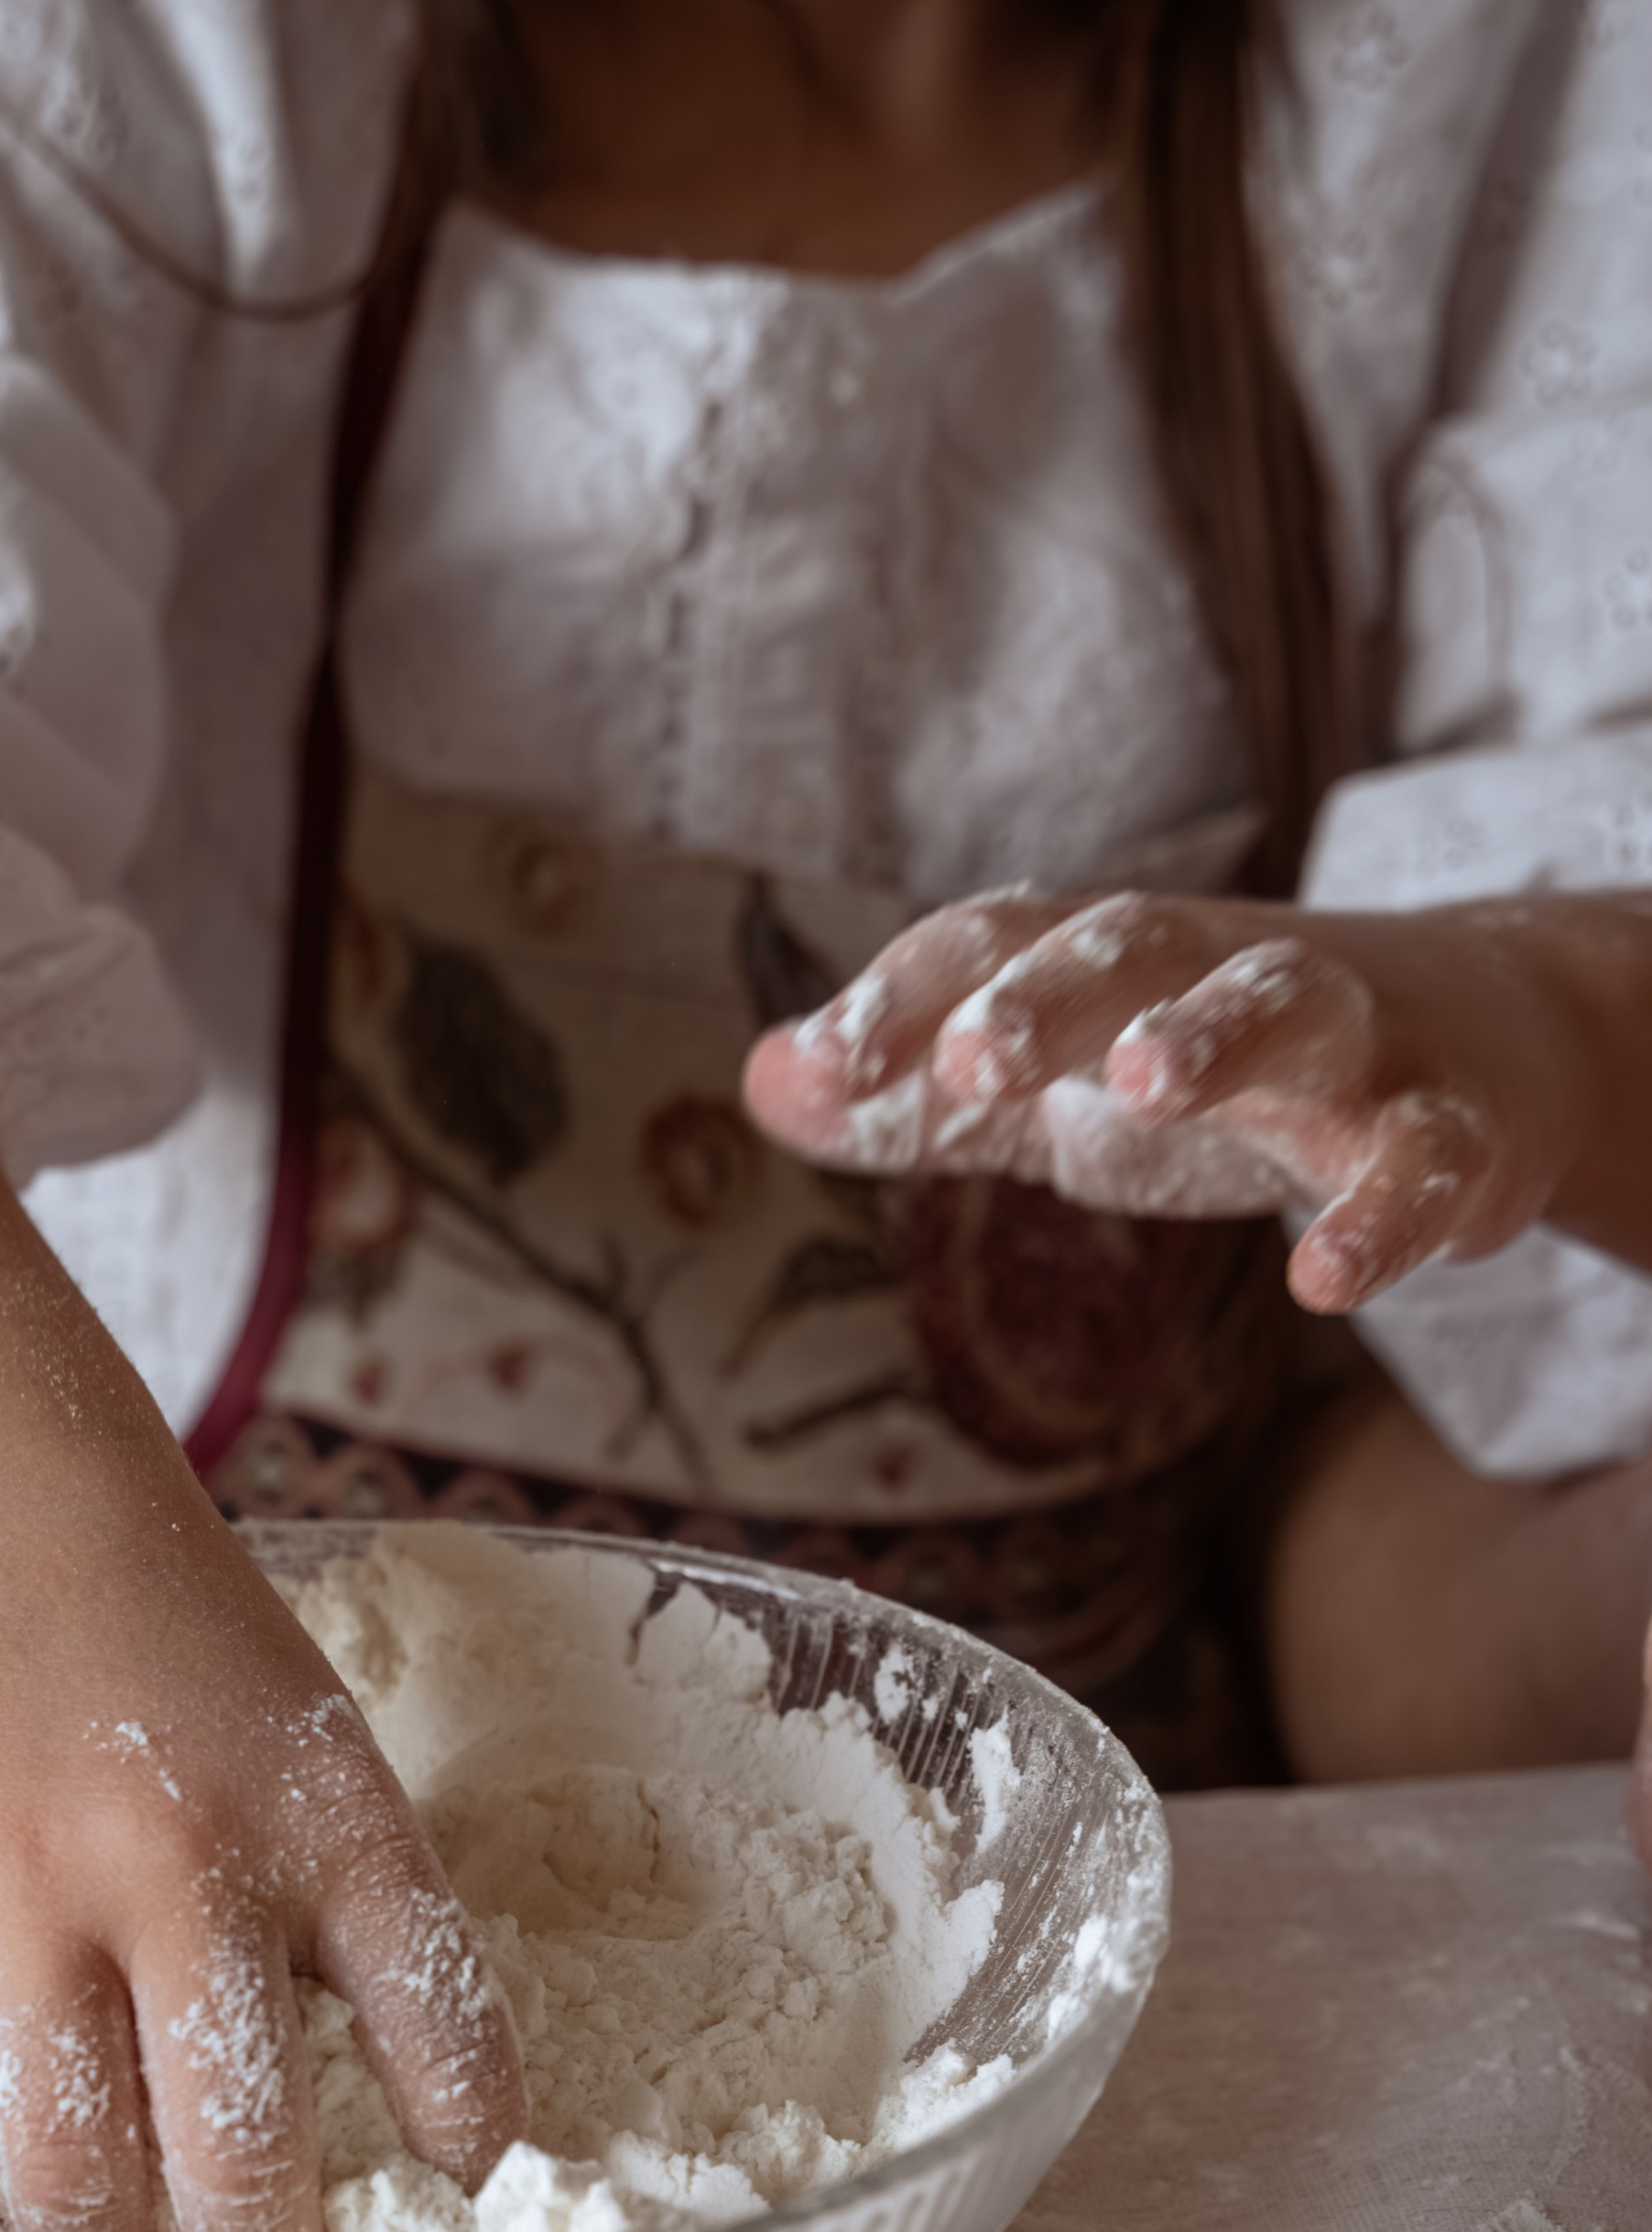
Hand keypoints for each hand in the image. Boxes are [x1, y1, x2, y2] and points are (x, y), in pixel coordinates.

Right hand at [0, 1020, 525, 2231]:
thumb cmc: (185, 1657)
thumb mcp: (322, 1761)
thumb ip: (362, 1930)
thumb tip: (429, 2148)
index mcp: (331, 1824)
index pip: (444, 2029)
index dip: (469, 2156)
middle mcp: (184, 1866)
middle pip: (233, 2154)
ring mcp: (21, 1890)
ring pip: (62, 2171)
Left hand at [742, 886, 1609, 1314]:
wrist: (1476, 1046)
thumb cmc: (1222, 1069)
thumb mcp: (1060, 1081)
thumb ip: (918, 1100)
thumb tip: (760, 1079)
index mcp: (1114, 963)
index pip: (998, 943)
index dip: (911, 995)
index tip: (832, 1063)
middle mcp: (1224, 973)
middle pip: (1135, 946)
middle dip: (1051, 993)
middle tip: (973, 1058)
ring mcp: (1349, 1044)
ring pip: (1289, 1006)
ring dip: (1212, 1036)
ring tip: (1146, 1081)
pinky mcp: (1445, 1130)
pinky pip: (1422, 1163)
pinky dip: (1381, 1218)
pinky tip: (1326, 1281)